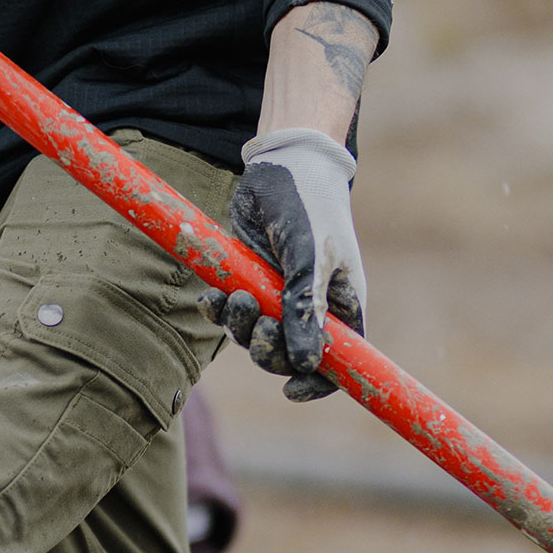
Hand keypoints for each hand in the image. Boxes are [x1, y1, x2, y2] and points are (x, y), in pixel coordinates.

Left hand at [201, 128, 365, 402]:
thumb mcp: (309, 254)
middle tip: (258, 322)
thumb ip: (304, 306)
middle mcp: (312, 305)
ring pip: (257, 335)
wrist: (280, 162)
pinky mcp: (250, 279)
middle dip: (269, 348)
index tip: (291, 390)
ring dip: (241, 326)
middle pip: (290, 355)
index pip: (341, 361)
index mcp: (342, 304)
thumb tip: (305, 361)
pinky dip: (219, 309)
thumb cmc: (308, 203)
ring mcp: (280, 294)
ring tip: (237, 297)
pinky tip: (210, 296)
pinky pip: (232, 312)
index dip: (318, 382)